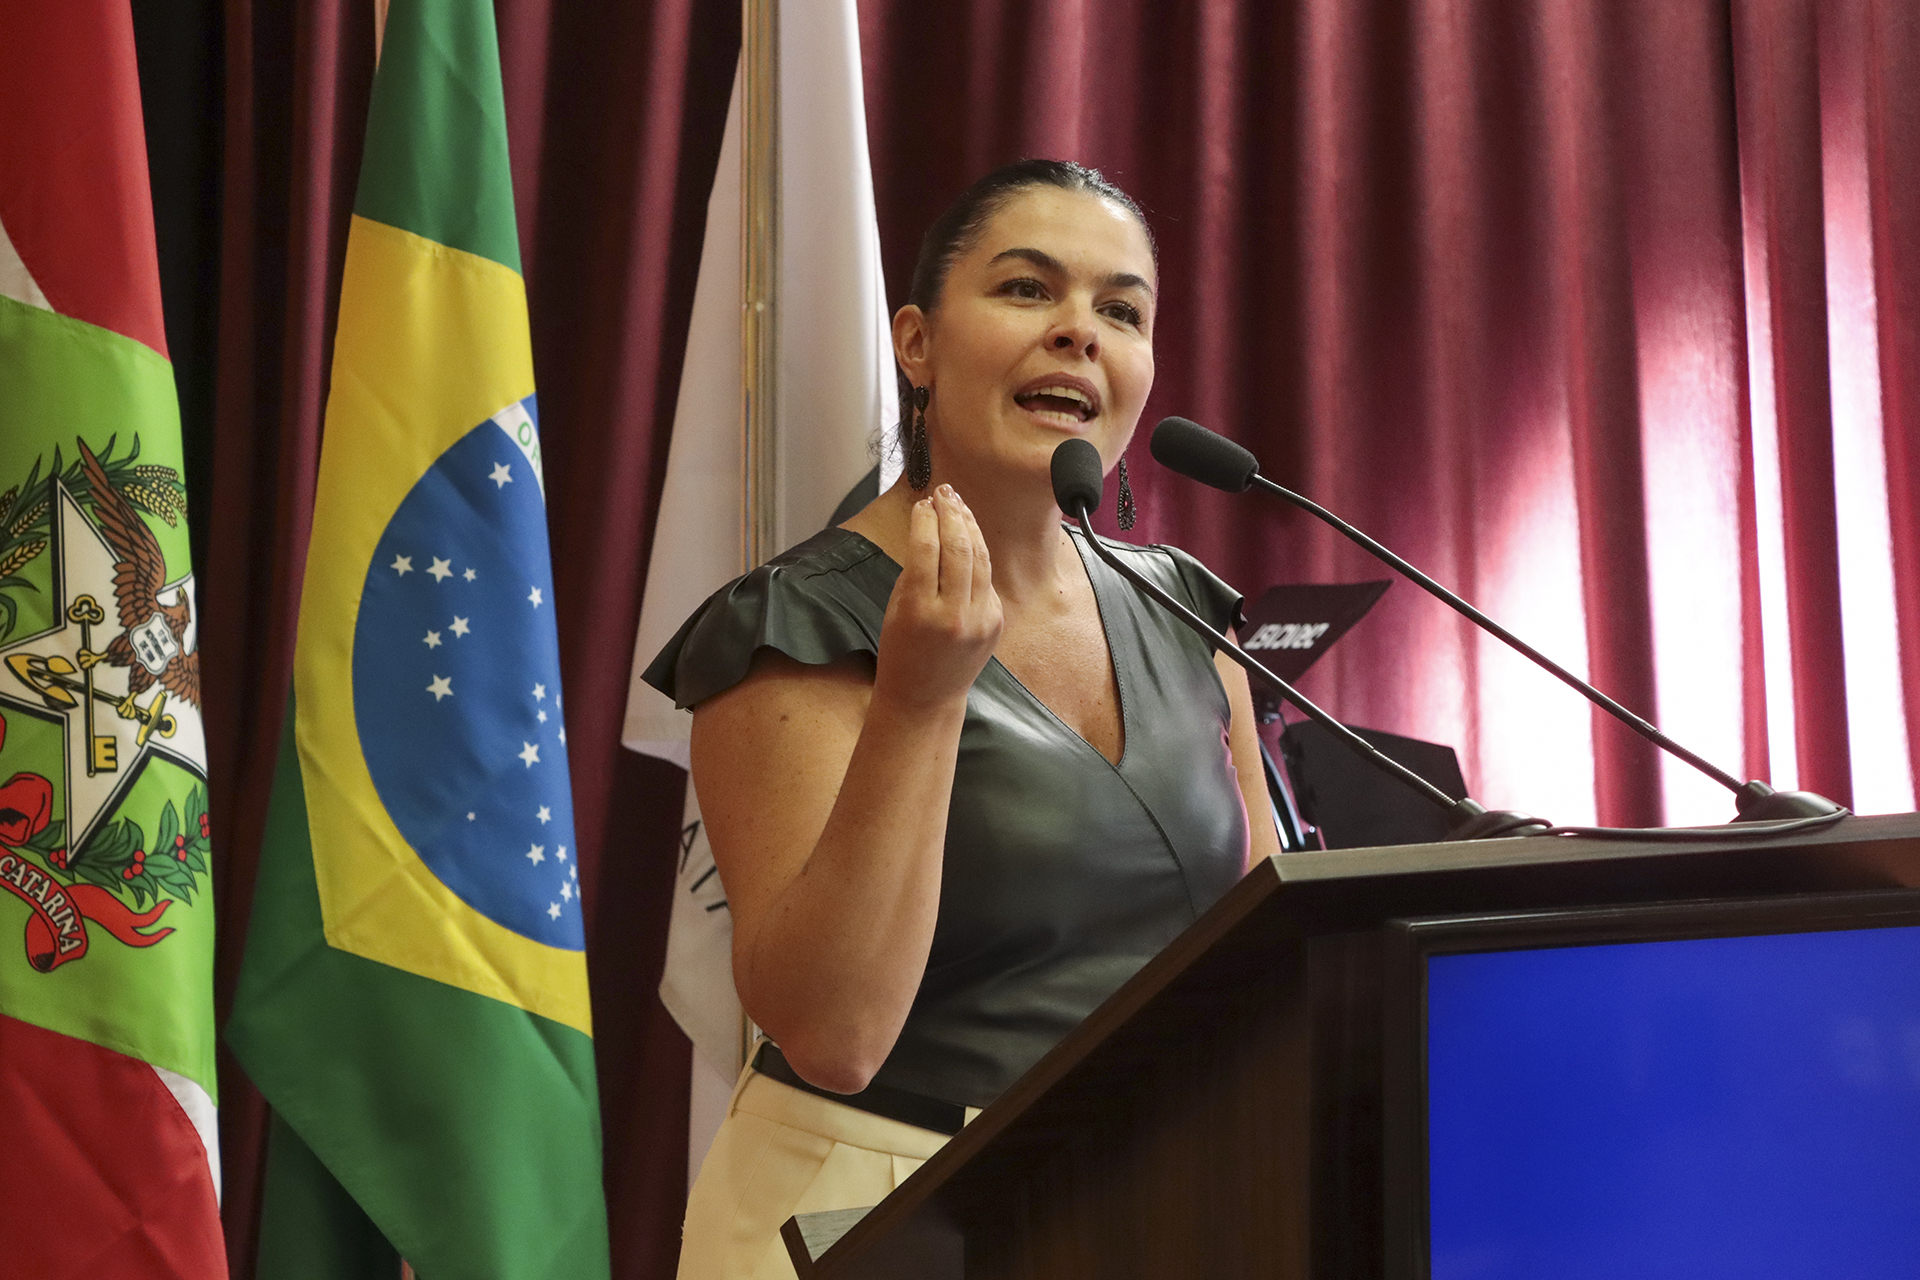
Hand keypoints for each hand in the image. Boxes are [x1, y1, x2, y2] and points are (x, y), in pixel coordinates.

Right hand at [873, 485, 1002, 710]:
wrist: (926, 696)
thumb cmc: (902, 651)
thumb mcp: (896, 609)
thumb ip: (915, 570)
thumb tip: (930, 526)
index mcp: (920, 610)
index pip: (926, 549)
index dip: (925, 519)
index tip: (923, 502)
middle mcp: (953, 614)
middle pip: (958, 548)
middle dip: (952, 514)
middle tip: (944, 492)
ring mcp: (980, 619)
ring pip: (980, 558)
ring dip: (969, 526)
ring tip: (958, 505)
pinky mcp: (996, 621)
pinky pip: (986, 578)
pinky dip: (977, 554)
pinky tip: (967, 537)